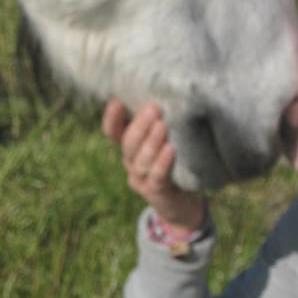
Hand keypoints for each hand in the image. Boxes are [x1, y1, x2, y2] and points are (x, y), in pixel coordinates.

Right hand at [102, 99, 205, 234]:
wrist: (184, 204)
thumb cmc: (178, 162)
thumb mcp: (168, 140)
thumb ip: (163, 122)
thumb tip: (173, 92)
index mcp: (130, 147)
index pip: (113, 132)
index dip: (112, 119)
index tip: (117, 101)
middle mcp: (131, 162)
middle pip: (128, 143)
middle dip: (140, 125)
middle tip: (154, 108)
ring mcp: (141, 179)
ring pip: (140, 160)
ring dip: (151, 142)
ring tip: (162, 125)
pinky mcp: (155, 193)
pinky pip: (156, 177)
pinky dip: (162, 163)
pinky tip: (170, 150)